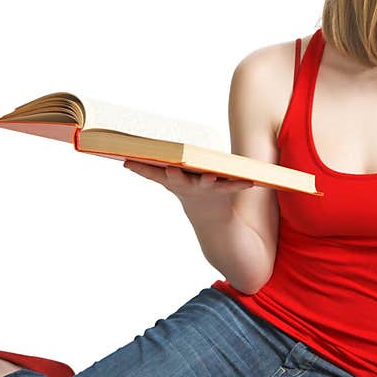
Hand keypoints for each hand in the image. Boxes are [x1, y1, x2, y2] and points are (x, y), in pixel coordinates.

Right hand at [122, 160, 254, 206]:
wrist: (209, 216)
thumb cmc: (186, 188)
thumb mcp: (166, 180)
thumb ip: (147, 170)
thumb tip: (124, 160)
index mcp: (171, 180)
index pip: (152, 173)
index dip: (142, 168)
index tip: (128, 160)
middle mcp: (185, 186)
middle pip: (177, 179)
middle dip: (174, 174)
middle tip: (170, 167)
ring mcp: (203, 190)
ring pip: (205, 184)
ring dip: (207, 181)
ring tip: (210, 176)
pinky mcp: (222, 192)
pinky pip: (232, 186)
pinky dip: (241, 184)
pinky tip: (252, 182)